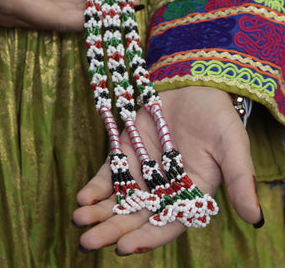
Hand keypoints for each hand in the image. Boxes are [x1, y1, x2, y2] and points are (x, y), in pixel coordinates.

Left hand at [73, 86, 262, 254]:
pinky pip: (109, 174)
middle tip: (88, 243)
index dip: (147, 237)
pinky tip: (82, 199)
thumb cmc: (216, 116)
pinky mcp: (126, 153)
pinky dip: (96, 187)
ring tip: (78, 222)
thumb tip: (255, 218)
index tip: (124, 247)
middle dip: (112, 230)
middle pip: (136, 216)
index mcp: (189, 194)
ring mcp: (142, 172)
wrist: (192, 86)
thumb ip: (241, 179)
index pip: (167, 224)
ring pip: (118, 199)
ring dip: (98, 213)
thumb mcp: (232, 145)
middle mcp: (163, 189)